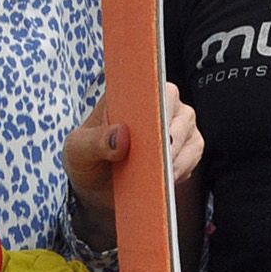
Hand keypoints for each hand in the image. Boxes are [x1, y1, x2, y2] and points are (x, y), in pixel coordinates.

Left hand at [65, 83, 203, 243]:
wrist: (98, 188)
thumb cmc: (87, 159)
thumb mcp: (77, 151)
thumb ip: (94, 142)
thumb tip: (121, 136)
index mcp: (128, 93)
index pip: (148, 83)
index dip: (154, 98)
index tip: (151, 119)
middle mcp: (158, 102)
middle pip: (175, 108)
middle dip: (166, 134)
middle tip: (155, 155)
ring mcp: (176, 124)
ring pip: (189, 134)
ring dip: (174, 156)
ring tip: (155, 173)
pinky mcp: (187, 147)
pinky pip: (193, 156)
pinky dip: (181, 169)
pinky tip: (164, 180)